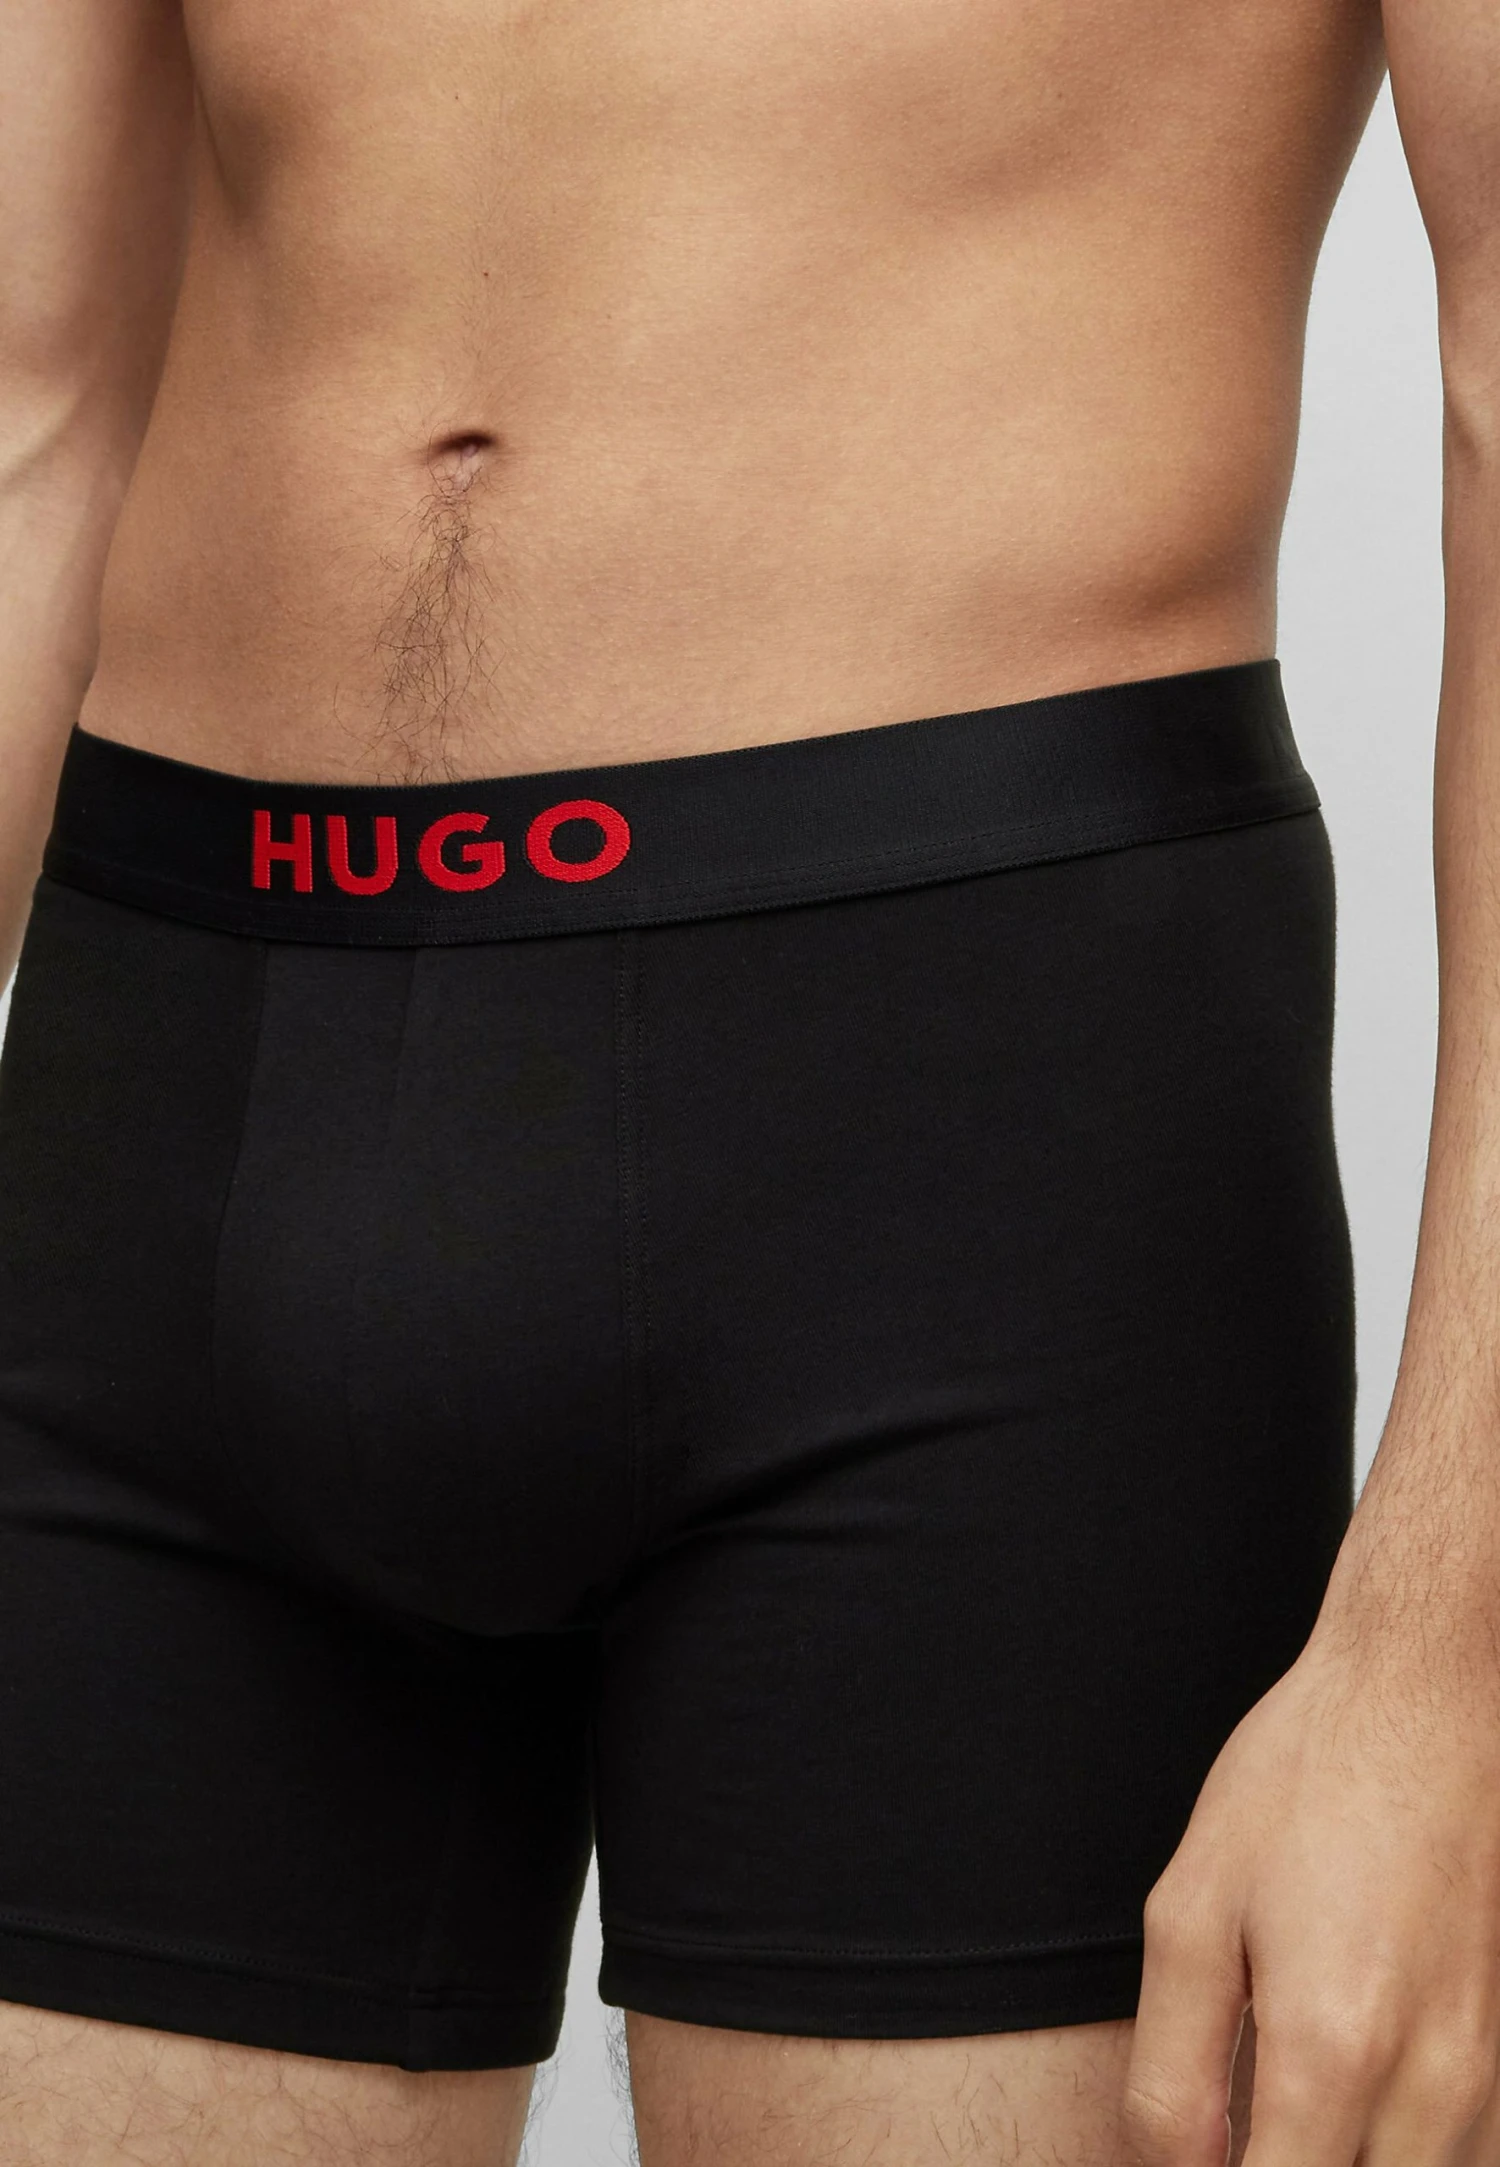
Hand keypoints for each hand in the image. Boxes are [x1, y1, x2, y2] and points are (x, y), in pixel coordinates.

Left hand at [1121, 1605, 1499, 2164]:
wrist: (1421, 1702)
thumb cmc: (1305, 1784)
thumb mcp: (1191, 1912)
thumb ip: (1174, 2069)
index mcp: (1330, 2050)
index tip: (1198, 2156)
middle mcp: (1427, 2084)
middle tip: (1235, 2130)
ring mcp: (1485, 2075)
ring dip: (1342, 2161)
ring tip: (1282, 2113)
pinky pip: (1462, 2154)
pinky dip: (1396, 2149)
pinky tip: (1346, 2104)